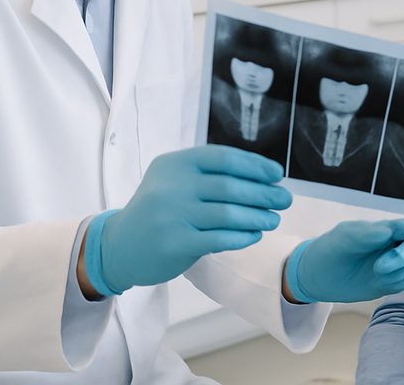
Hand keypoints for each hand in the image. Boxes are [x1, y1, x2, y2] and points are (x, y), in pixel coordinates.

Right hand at [90, 145, 292, 295]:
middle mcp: (173, 186)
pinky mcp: (175, 243)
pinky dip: (242, 236)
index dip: (255, 165)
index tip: (277, 174)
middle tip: (285, 199)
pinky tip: (255, 234)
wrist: (118, 245)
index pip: (225, 158)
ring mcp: (172, 215)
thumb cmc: (158, 209)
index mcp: (176, 164)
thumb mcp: (175, 179)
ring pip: (229, 214)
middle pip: (231, 187)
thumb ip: (209, 173)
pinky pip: (220, 238)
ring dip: (258, 216)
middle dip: (264, 193)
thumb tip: (263, 175)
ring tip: (274, 219)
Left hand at [285, 217, 403, 303]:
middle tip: (380, 267)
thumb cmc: (331, 248)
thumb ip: (377, 231)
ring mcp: (394, 262)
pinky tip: (378, 282)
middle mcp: (393, 243)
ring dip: (398, 274)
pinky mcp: (391, 280)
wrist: (317, 277)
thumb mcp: (348, 236)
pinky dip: (395, 284)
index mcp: (385, 228)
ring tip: (375, 273)